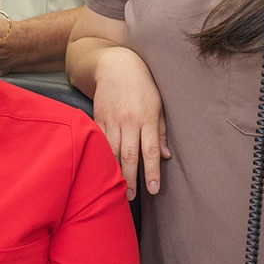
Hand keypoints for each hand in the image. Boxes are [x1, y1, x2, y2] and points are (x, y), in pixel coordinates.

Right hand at [91, 47, 170, 200]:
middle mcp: (129, 120)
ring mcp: (111, 119)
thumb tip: (166, 156)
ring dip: (114, 171)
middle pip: (128, 155)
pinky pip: (98, 140)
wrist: (116, 65)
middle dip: (130, 178)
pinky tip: (101, 168)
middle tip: (131, 197)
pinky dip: (100, 155)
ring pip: (111, 151)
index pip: (149, 150)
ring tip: (117, 189)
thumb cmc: (143, 86)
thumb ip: (161, 132)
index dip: (151, 172)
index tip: (153, 190)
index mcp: (147, 118)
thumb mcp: (159, 105)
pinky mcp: (97, 117)